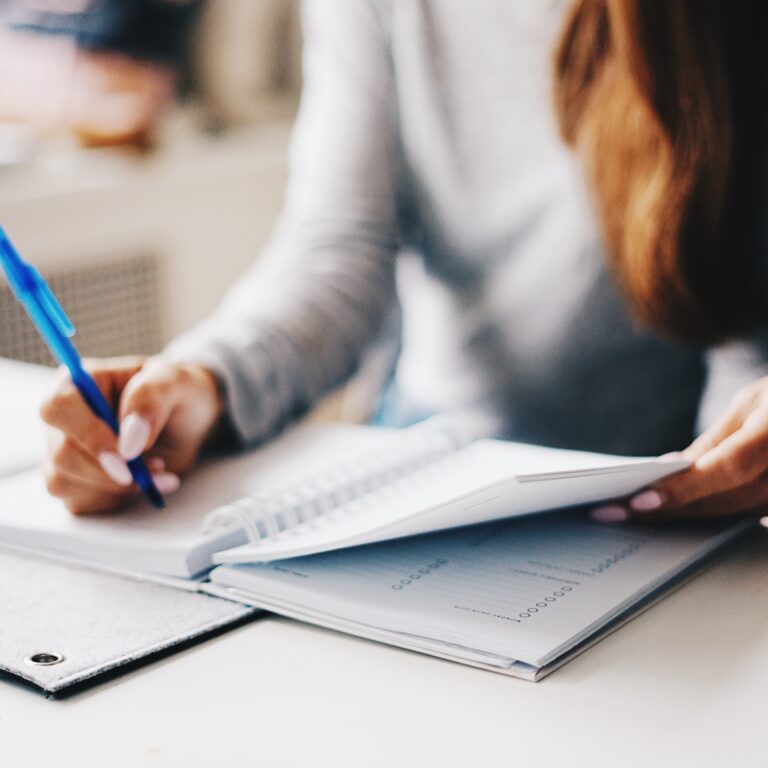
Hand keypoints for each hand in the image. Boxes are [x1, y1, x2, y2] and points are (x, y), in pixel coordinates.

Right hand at [40, 356, 224, 514]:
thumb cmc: (177, 393)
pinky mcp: (74, 480)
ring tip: (157, 469)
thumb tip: (128, 441)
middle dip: (111, 471)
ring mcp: (64, 451)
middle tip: (157, 466)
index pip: (59, 408)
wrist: (189, 421)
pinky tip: (142, 483)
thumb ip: (150, 400)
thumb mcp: (175, 382)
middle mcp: (64, 418)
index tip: (127, 455)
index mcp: (79, 382)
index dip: (89, 435)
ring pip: (65, 482)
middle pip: (61, 454)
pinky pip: (78, 501)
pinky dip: (115, 499)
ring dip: (117, 487)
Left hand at [591, 377, 767, 523]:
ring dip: (681, 517)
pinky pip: (747, 516)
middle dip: (666, 509)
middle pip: (724, 501)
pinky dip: (708, 514)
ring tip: (628, 515)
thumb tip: (673, 468)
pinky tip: (672, 513)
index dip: (683, 488)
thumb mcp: (755, 401)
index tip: (639, 502)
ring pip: (732, 514)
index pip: (728, 468)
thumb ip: (717, 439)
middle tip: (611, 512)